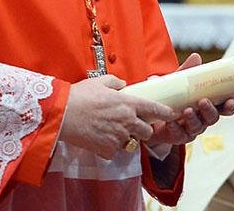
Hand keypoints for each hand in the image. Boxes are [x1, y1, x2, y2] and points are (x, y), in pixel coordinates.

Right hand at [59, 74, 176, 159]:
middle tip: (132, 125)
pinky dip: (109, 148)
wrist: (62, 114)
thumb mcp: (99, 81)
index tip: (172, 114)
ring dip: (126, 139)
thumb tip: (123, 85)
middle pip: (147, 132)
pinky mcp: (108, 150)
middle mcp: (128, 121)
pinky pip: (115, 151)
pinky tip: (99, 139)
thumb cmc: (80, 95)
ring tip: (111, 132)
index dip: (166, 113)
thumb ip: (116, 83)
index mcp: (128, 103)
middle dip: (143, 130)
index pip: (155, 109)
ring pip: (131, 143)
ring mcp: (118, 137)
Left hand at [145, 53, 233, 147]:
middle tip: (203, 101)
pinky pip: (180, 135)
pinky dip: (176, 128)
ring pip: (198, 127)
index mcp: (206, 105)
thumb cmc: (172, 97)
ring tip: (187, 110)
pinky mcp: (177, 137)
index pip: (223, 107)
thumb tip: (196, 56)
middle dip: (210, 110)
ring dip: (193, 118)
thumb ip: (186, 71)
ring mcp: (191, 129)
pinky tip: (171, 122)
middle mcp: (202, 119)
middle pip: (212, 118)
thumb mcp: (178, 82)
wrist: (152, 114)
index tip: (231, 101)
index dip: (230, 106)